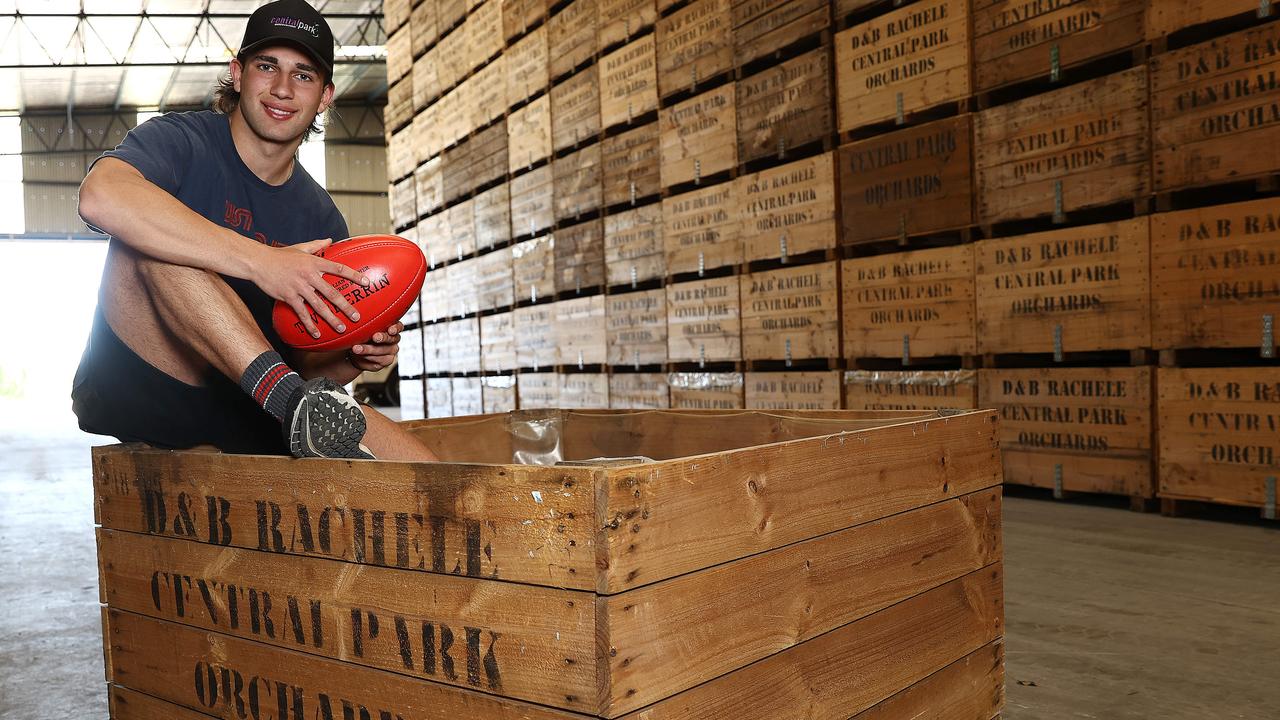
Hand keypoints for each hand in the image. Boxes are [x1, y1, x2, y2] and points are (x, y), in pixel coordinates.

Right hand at [251, 238, 369, 337]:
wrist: (258, 262)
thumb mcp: (300, 247)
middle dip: (345, 306)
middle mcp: (309, 275)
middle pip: (331, 293)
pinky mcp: (288, 296)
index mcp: (314, 262)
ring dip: (331, 319)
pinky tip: (317, 333)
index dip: (354, 275)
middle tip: (356, 317)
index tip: (367, 283)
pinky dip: (310, 324)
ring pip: (318, 306)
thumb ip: (316, 245)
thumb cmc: (280, 255)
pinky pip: (302, 313)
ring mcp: (299, 287)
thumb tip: (330, 240)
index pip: (339, 269)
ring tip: (341, 328)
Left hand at [347, 323, 402, 371]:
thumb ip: (365, 324)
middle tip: (374, 337)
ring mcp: (391, 351)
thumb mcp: (362, 328)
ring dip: (369, 350)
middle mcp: (393, 339)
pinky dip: (368, 358)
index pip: (398, 326)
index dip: (396, 328)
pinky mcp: (386, 361)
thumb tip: (356, 317)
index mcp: (390, 328)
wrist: (357, 353)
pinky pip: (379, 360)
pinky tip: (360, 356)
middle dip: (383, 338)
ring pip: (383, 350)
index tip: (390, 330)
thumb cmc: (361, 337)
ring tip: (357, 349)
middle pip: (392, 339)